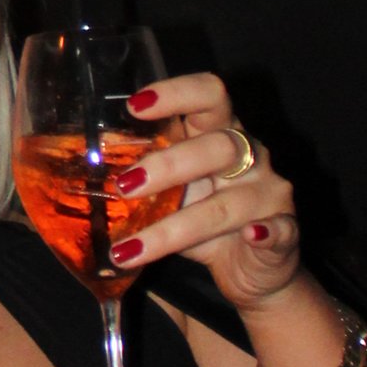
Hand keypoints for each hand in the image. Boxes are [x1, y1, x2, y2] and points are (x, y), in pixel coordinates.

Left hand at [108, 70, 300, 312]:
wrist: (252, 274)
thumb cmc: (203, 222)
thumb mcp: (170, 195)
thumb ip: (141, 177)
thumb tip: (80, 168)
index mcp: (221, 134)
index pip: (210, 95)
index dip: (177, 92)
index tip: (136, 105)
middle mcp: (252, 157)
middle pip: (219, 145)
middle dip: (168, 165)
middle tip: (123, 186)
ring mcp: (271, 194)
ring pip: (230, 202)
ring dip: (176, 227)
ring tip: (130, 249)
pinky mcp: (286, 234)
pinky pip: (280, 230)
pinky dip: (265, 233)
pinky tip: (247, 237)